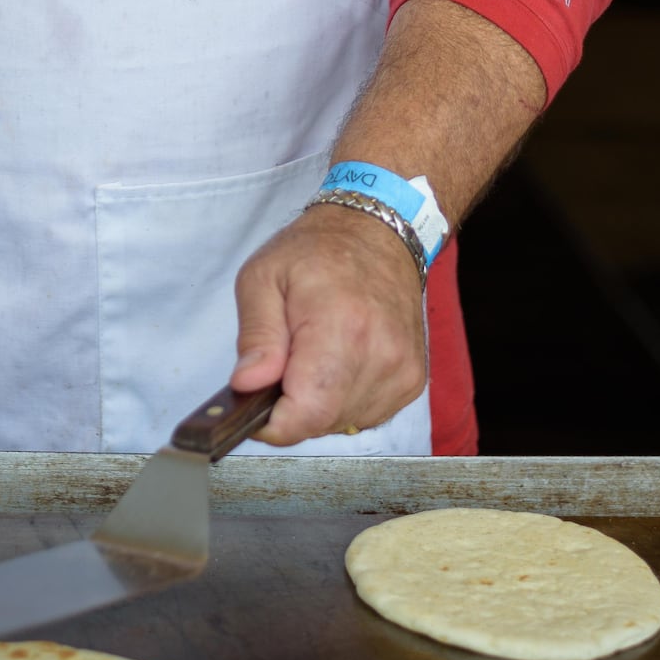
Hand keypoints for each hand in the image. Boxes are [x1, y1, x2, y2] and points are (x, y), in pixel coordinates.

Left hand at [230, 204, 425, 445]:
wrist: (376, 235)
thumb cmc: (316, 252)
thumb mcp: (262, 278)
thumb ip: (255, 337)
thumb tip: (247, 385)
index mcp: (341, 326)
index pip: (306, 414)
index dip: (271, 420)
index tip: (256, 398)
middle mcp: (380, 355)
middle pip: (320, 422)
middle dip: (290, 405)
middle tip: (284, 360)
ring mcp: (402, 371)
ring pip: (341, 424)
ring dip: (317, 402)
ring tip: (314, 353)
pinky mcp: (412, 382)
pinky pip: (365, 415)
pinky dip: (342, 399)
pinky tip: (338, 362)